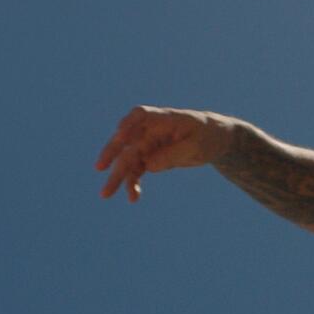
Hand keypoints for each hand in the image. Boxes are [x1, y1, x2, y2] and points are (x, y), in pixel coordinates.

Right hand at [94, 106, 234, 201]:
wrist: (213, 140)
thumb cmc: (206, 136)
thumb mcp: (195, 146)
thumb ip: (172, 154)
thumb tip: (148, 165)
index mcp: (163, 119)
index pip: (141, 115)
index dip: (128, 124)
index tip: (119, 135)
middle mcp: (151, 130)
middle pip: (127, 140)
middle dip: (112, 154)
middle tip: (100, 167)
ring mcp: (148, 144)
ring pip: (128, 159)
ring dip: (118, 176)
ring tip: (106, 194)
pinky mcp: (150, 158)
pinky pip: (137, 171)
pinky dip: (133, 184)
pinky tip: (133, 198)